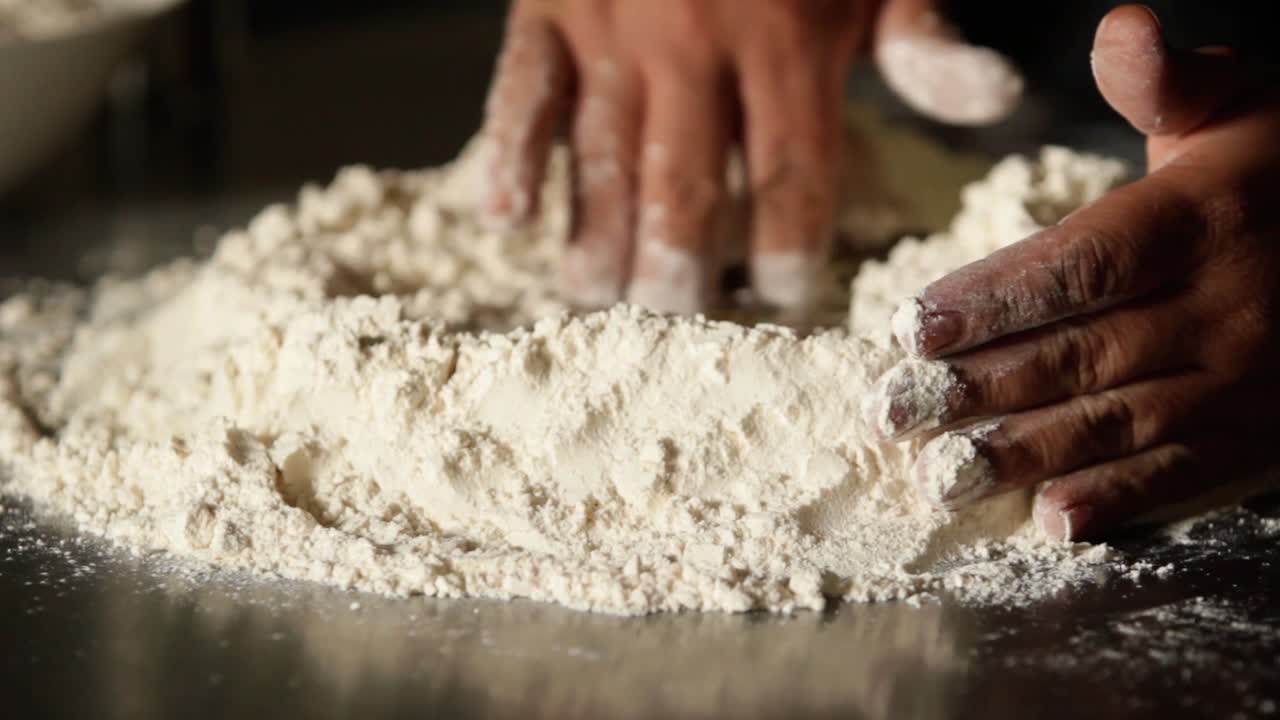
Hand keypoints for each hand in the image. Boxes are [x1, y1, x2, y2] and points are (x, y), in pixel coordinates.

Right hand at [477, 0, 1021, 313]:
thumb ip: (921, 34)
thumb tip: (994, 99)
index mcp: (787, 37)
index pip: (788, 171)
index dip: (785, 247)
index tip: (780, 299)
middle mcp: (694, 40)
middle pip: (684, 183)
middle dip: (678, 265)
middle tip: (672, 321)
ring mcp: (611, 24)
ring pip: (600, 152)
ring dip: (594, 234)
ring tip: (593, 297)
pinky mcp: (547, 4)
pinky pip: (519, 90)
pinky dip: (508, 154)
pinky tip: (504, 221)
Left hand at [869, 5, 1279, 541]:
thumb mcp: (1237, 105)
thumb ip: (1166, 80)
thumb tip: (1120, 27)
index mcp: (1204, 219)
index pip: (1081, 266)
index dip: (993, 300)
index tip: (913, 327)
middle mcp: (1226, 305)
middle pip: (1081, 353)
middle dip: (978, 386)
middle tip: (894, 411)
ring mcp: (1247, 379)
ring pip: (1117, 422)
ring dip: (1024, 454)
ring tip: (944, 475)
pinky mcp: (1261, 433)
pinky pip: (1184, 473)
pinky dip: (1117, 501)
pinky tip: (1052, 522)